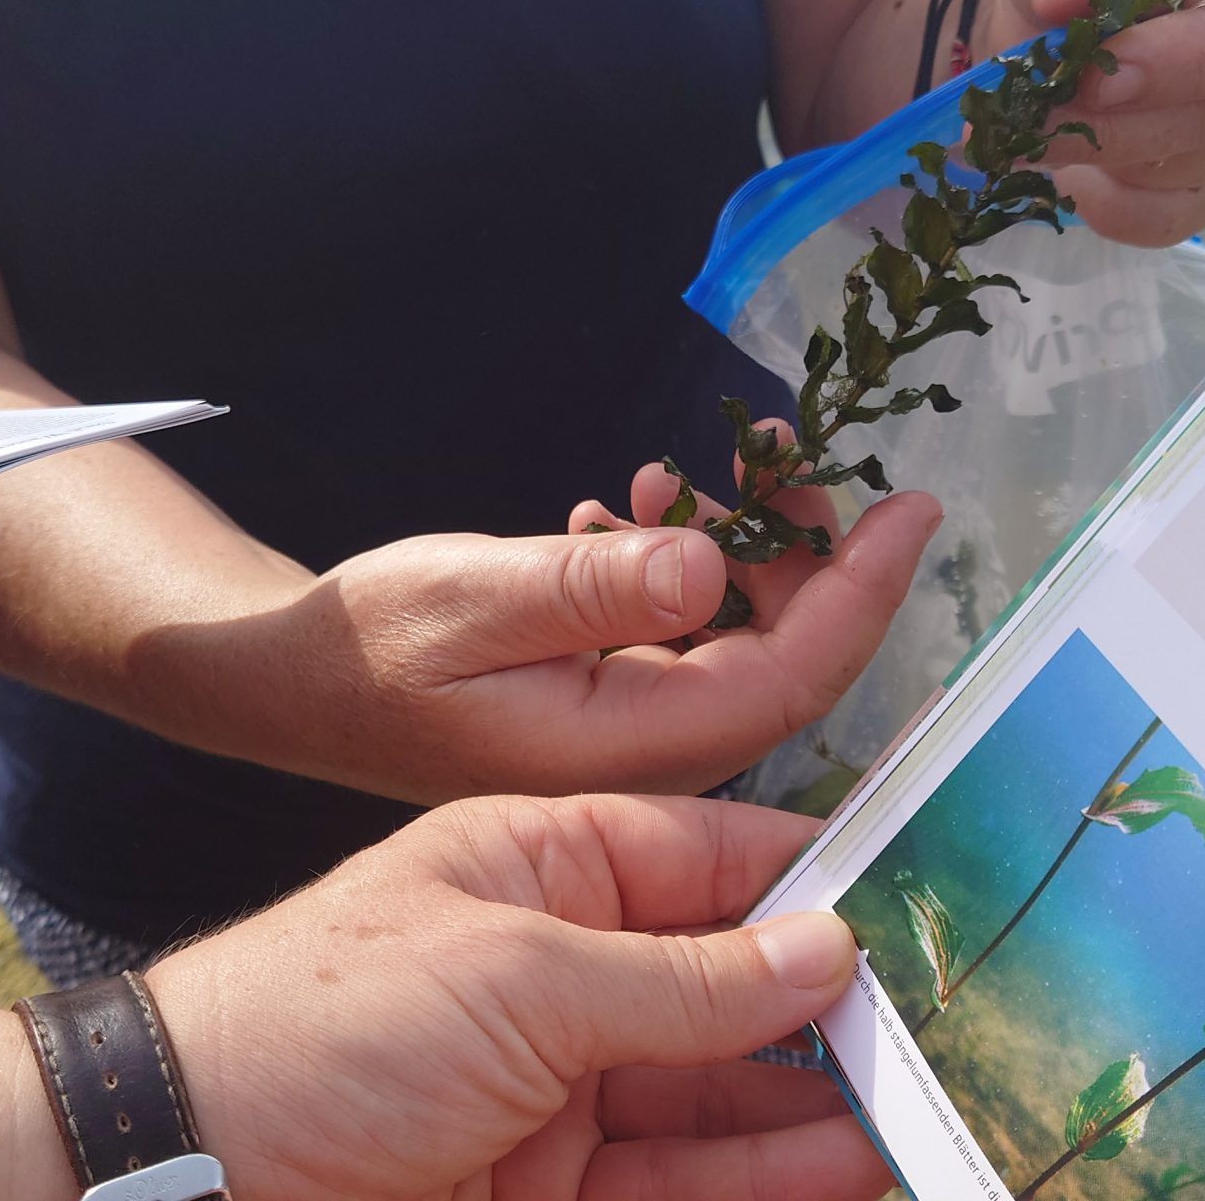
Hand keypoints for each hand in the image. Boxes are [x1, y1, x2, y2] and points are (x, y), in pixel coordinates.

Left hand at [146, 794, 889, 1200]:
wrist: (185, 1173)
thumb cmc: (322, 1024)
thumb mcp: (517, 974)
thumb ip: (683, 978)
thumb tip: (827, 950)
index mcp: (539, 865)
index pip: (707, 856)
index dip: (812, 881)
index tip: (919, 909)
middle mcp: (559, 970)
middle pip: (729, 984)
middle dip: (833, 1010)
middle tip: (947, 1034)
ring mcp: (557, 1087)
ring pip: (720, 1096)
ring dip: (818, 1107)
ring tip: (925, 1114)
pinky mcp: (550, 1186)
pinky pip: (681, 1179)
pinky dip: (765, 1178)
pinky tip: (847, 1168)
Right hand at [196, 452, 938, 802]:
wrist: (293, 682)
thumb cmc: (370, 643)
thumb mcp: (475, 594)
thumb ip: (594, 586)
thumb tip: (710, 562)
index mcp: (634, 744)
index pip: (798, 672)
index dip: (865, 587)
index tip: (911, 504)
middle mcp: (653, 755)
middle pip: (787, 654)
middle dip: (804, 549)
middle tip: (775, 449)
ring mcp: (633, 738)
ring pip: (740, 637)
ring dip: (736, 547)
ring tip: (679, 471)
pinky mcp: (611, 711)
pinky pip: (688, 638)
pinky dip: (680, 567)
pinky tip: (626, 513)